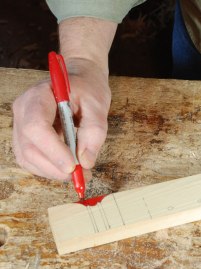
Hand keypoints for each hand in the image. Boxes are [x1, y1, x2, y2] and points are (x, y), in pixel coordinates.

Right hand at [13, 58, 110, 179]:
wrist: (79, 80)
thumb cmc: (88, 88)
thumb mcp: (98, 104)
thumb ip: (94, 131)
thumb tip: (85, 161)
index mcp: (38, 96)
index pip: (36, 126)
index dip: (52, 150)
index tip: (72, 166)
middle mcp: (23, 111)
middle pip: (29, 147)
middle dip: (55, 166)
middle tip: (82, 175)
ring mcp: (21, 125)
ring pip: (28, 158)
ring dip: (53, 171)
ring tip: (80, 173)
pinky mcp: (26, 138)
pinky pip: (32, 160)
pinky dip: (50, 169)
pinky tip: (69, 167)